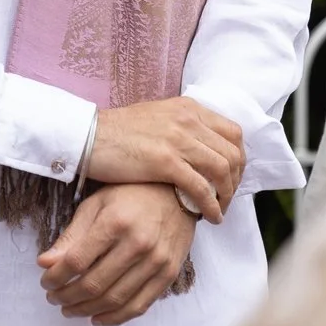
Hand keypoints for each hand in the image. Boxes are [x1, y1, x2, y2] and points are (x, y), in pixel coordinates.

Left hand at [37, 185, 196, 325]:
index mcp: (115, 222)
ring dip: (86, 310)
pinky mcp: (168, 274)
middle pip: (93, 284)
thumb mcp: (96, 205)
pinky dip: (115, 317)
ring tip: (69, 309)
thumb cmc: (131, 195)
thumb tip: (45, 263)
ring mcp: (156, 262)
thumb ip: (71, 236)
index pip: (76, 261)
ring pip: (114, 300)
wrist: (178, 192)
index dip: (55, 277)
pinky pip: (139, 306)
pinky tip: (97, 318)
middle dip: (66, 297)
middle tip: (53, 298)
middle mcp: (137, 244)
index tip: (45, 282)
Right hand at [84, 96, 243, 221]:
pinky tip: (207, 217)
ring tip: (218, 211)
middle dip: (235, 181)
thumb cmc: (116, 133)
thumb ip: (182, 128)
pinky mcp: (165, 161)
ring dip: (226, 195)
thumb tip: (200, 151)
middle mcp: (188, 119)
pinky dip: (210, 205)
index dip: (238, 160)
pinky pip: (201, 187)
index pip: (232, 133)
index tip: (231, 179)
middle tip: (226, 199)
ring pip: (222, 170)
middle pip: (232, 152)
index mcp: (188, 108)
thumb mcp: (157, 119)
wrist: (86, 136)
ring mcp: (177, 139)